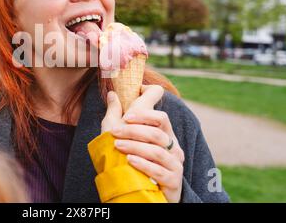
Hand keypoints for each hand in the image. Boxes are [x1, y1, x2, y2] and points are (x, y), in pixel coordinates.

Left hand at [104, 85, 184, 202]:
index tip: (126, 115)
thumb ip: (116, 114)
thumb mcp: (119, 135)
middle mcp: (172, 147)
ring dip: (135, 147)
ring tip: (117, 146)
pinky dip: (144, 165)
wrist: (137, 191)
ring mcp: (174, 164)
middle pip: (157, 133)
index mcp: (163, 134)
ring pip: (157, 151)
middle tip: (115, 133)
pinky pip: (160, 171)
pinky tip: (130, 161)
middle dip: (134, 131)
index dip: (145, 114)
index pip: (161, 118)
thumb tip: (111, 93)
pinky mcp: (173, 181)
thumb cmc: (127, 159)